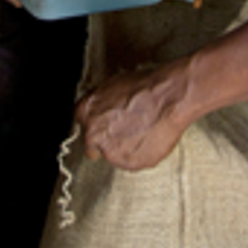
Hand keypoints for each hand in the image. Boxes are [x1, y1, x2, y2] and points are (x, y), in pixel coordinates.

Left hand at [76, 64, 192, 170]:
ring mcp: (112, 152)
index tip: (103, 125)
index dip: (95, 125)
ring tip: (141, 132)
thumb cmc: (144, 88)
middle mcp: (94, 136)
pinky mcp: (130, 163)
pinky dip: (140, 153)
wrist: (167, 99)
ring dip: (123, 148)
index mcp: (86, 112)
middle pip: (93, 146)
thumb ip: (101, 103)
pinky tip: (149, 138)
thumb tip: (103, 108)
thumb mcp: (113, 85)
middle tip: (124, 131)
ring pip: (114, 156)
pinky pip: (133, 162)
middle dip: (106, 141)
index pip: (81, 124)